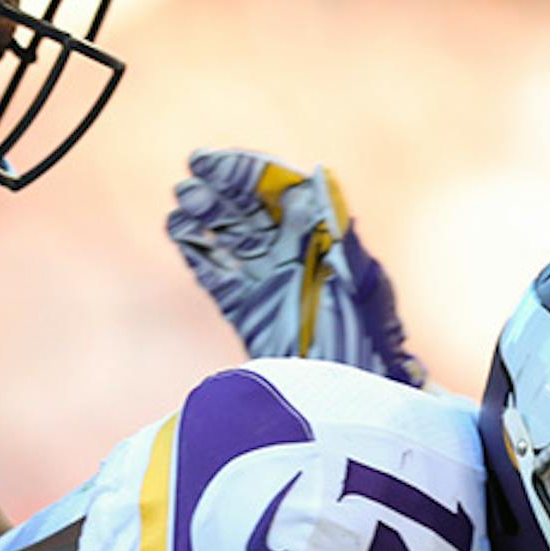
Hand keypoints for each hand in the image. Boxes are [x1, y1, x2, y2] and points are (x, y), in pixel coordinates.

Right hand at [167, 148, 424, 382]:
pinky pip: (215, 273)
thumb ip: (337, 228)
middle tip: (189, 187)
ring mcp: (265, 278)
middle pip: (244, 209)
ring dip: (201, 218)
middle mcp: (288, 249)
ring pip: (226, 237)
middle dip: (215, 193)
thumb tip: (317, 173)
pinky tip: (178, 232)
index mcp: (317, 232)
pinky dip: (196, 252)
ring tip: (181, 205)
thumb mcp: (362, 277)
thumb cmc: (371, 331)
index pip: (274, 188)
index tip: (210, 163)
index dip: (242, 172)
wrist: (356, 387)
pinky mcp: (246, 309)